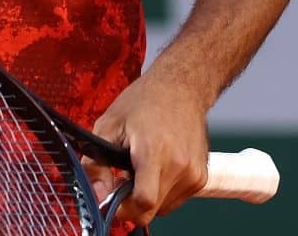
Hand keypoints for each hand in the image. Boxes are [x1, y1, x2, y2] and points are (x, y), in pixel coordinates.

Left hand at [86, 68, 211, 229]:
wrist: (181, 87)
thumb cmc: (144, 101)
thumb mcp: (108, 125)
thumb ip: (96, 164)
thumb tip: (97, 194)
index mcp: (155, 151)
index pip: (143, 202)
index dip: (122, 208)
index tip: (110, 197)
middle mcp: (180, 165)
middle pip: (151, 210)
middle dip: (130, 203)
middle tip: (120, 180)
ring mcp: (193, 173)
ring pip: (162, 208)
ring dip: (147, 197)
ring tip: (139, 168)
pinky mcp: (201, 178)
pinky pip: (174, 200)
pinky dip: (161, 192)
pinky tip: (156, 168)